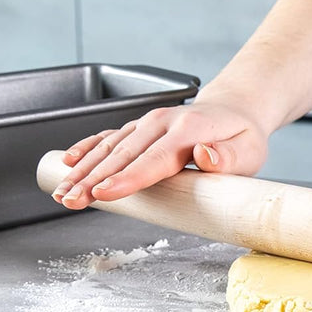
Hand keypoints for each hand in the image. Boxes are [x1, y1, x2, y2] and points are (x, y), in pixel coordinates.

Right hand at [52, 102, 268, 209]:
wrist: (235, 110)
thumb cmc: (242, 138)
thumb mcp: (249, 151)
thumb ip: (228, 157)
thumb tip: (205, 156)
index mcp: (189, 129)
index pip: (155, 159)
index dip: (128, 177)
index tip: (104, 192)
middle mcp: (162, 123)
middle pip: (123, 155)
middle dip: (93, 180)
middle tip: (71, 201)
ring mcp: (147, 123)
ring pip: (109, 147)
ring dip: (83, 170)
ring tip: (62, 192)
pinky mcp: (139, 128)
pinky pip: (108, 137)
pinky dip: (87, 149)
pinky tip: (67, 162)